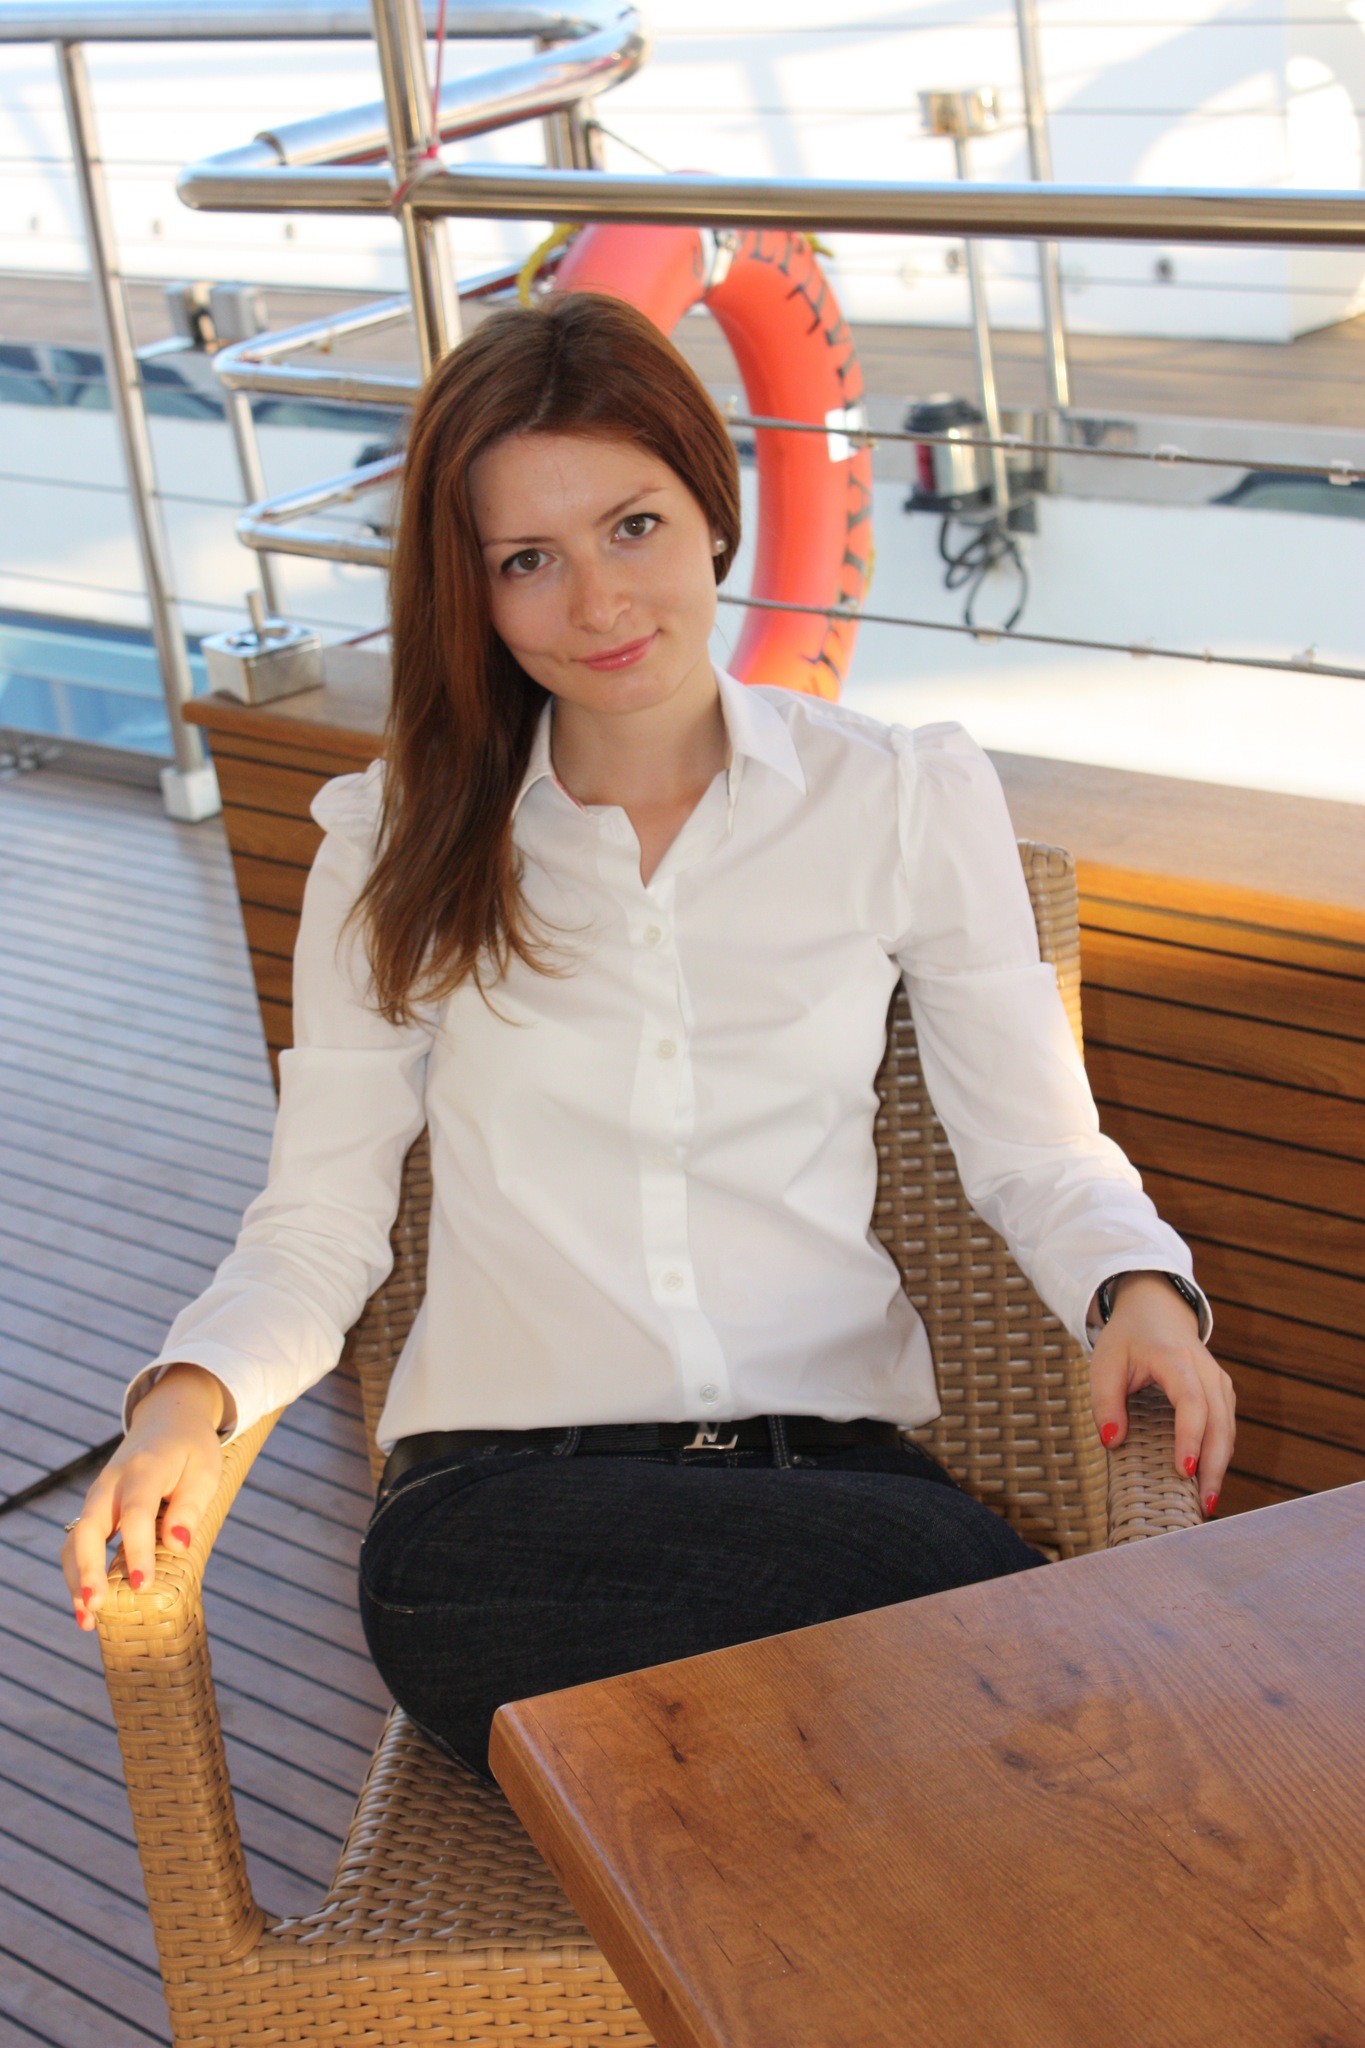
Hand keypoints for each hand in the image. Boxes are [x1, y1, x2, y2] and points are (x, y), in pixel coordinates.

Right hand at [60, 1364, 225, 1631]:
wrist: (168, 1420)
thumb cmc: (191, 1449)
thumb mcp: (205, 1470)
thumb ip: (189, 1506)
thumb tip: (177, 1544)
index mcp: (144, 1469)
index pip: (136, 1514)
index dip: (138, 1551)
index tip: (142, 1586)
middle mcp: (111, 1484)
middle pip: (89, 1528)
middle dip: (88, 1570)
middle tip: (96, 1607)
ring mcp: (98, 1497)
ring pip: (75, 1540)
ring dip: (76, 1580)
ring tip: (87, 1620)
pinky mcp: (95, 1510)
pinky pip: (78, 1544)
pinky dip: (77, 1574)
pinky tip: (87, 1605)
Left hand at [1089, 1272, 1235, 1516]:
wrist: (1155, 1311)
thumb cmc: (1127, 1339)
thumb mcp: (1104, 1362)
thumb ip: (1105, 1401)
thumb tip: (1111, 1442)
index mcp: (1175, 1359)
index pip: (1191, 1402)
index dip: (1191, 1437)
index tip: (1185, 1470)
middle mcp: (1205, 1371)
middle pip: (1219, 1422)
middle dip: (1214, 1465)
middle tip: (1204, 1505)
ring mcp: (1219, 1382)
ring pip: (1228, 1428)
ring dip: (1221, 1466)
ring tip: (1207, 1503)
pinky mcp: (1222, 1394)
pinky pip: (1227, 1427)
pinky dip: (1221, 1455)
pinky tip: (1208, 1481)